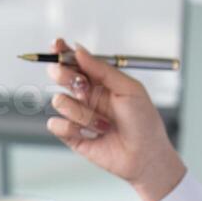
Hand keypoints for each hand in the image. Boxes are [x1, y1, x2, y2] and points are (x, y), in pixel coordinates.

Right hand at [43, 38, 187, 200]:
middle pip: (59, 75)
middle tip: (82, 86)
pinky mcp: (71, 135)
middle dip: (65, 76)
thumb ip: (102, 69)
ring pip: (58, 101)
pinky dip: (72, 129)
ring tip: (103, 124)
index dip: (61, 51)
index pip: (74, 60)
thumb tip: (78, 49)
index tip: (56, 45)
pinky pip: (56, 124)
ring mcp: (77, 114)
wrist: (145, 155)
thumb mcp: (129, 89)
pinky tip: (91, 135)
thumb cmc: (143, 121)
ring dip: (81, 112)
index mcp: (99, 80)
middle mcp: (85, 95)